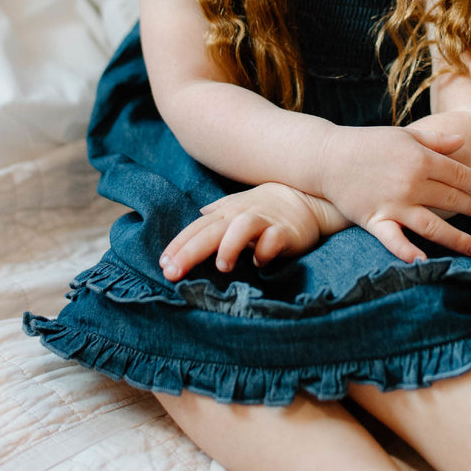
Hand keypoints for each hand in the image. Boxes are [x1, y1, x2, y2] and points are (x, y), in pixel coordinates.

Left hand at [159, 183, 337, 279]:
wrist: (307, 197)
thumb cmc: (267, 207)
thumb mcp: (238, 207)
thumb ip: (216, 213)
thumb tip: (197, 215)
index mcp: (226, 213)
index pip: (197, 228)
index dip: (178, 245)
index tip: (163, 264)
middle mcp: (241, 215)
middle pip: (210, 230)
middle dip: (189, 251)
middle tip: (172, 272)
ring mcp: (265, 221)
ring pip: (241, 229)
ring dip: (229, 246)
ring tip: (222, 266)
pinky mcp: (287, 231)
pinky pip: (274, 240)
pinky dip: (266, 251)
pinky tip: (260, 263)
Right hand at [319, 125, 470, 265]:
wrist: (328, 157)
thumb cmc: (368, 143)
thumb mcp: (404, 135)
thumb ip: (435, 140)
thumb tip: (463, 140)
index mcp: (420, 159)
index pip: (459, 174)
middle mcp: (411, 183)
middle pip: (451, 200)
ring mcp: (394, 204)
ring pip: (433, 226)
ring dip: (457, 238)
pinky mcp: (376, 220)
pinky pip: (395, 241)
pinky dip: (409, 253)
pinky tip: (426, 263)